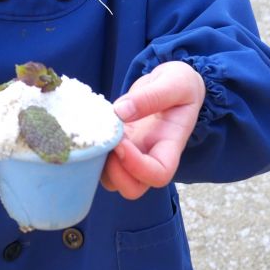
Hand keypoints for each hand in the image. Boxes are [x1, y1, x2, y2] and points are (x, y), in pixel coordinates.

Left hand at [101, 61, 205, 199]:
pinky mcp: (116, 140)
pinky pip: (99, 158)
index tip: (122, 142)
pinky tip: (88, 125)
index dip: (137, 167)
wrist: (173, 81)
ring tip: (97, 133)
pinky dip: (90, 148)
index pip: (159, 174)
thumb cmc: (181, 84)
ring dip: (98, 164)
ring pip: (111, 178)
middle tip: (107, 143)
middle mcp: (150, 154)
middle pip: (132, 188)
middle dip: (115, 173)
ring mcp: (132, 150)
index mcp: (170, 145)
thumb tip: (120, 112)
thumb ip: (152, 96)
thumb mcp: (176, 82)